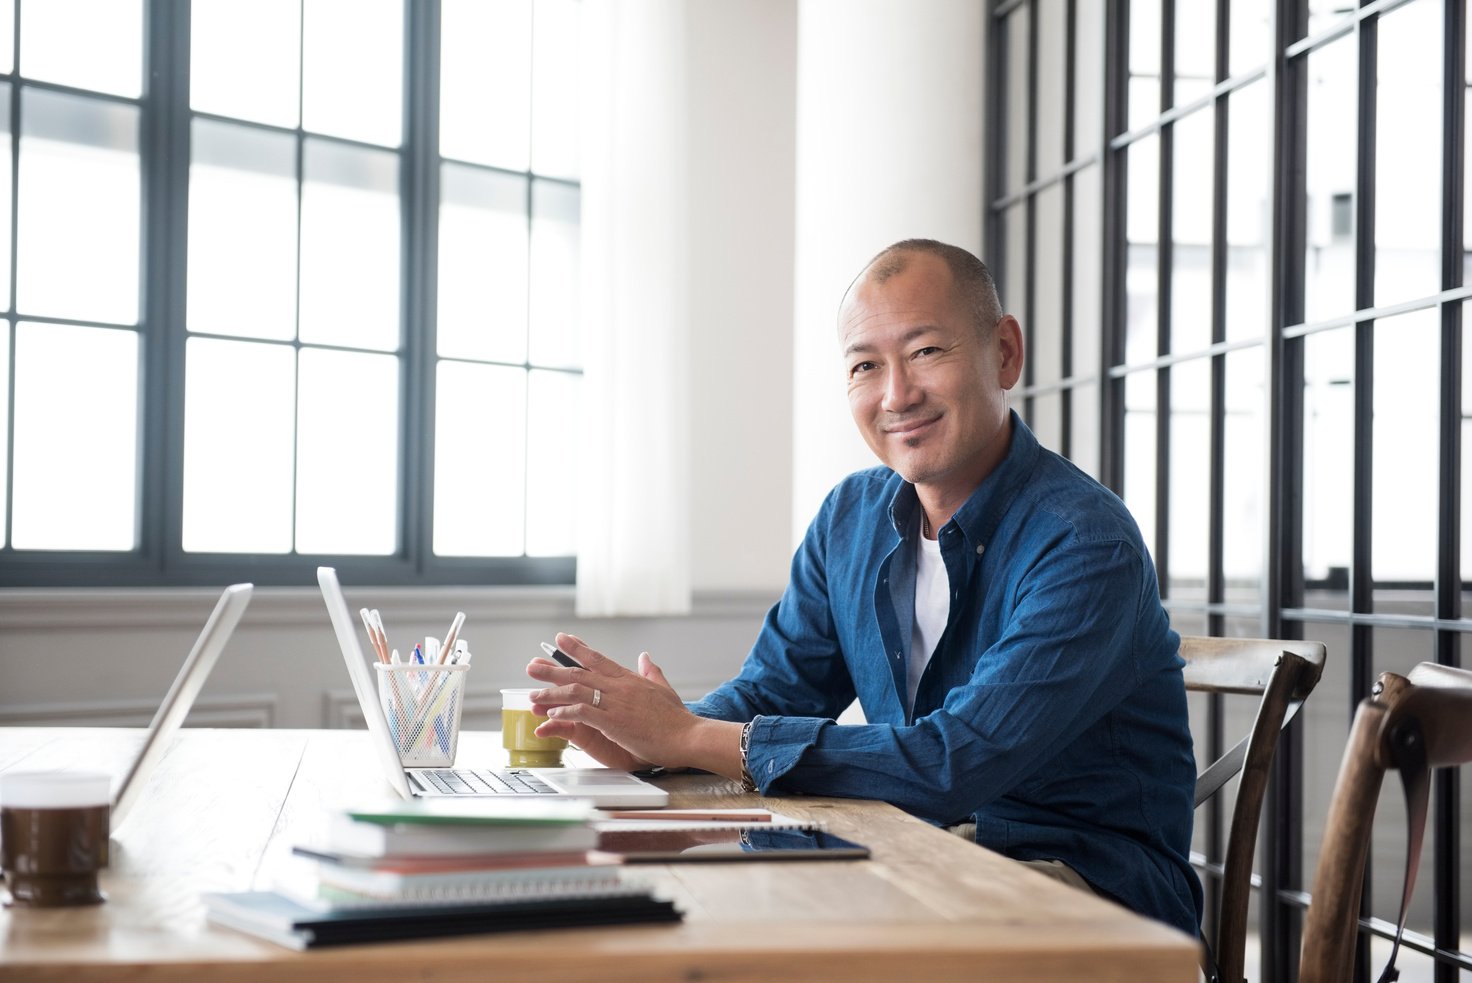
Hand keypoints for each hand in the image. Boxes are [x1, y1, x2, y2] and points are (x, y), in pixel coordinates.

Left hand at [525, 632, 726, 773]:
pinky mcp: (614, 722)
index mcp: (629, 679)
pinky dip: (565, 713)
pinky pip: (583, 713)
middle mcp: (620, 687)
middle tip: (532, 666)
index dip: (577, 648)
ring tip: (533, 694)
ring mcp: (616, 703)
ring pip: (576, 692)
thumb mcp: (664, 689)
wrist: (688, 736)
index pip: (598, 658)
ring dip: (552, 694)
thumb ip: (652, 672)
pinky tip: (552, 714)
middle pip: (580, 673)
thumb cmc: (678, 718)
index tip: (560, 639)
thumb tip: (645, 657)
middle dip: (553, 670)